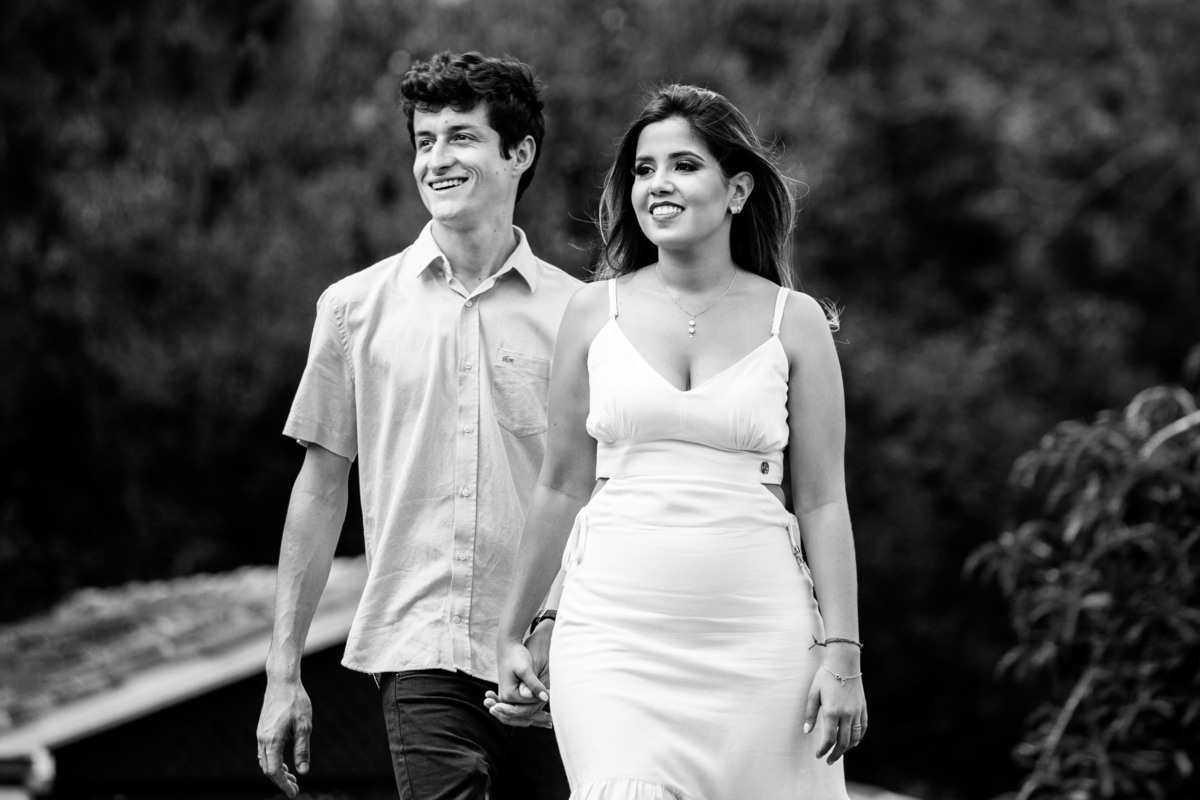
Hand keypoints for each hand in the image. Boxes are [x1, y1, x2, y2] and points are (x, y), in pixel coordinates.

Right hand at [256, 676, 312, 797]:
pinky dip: (273, 761)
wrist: (282, 681)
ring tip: (292, 776)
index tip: (293, 793)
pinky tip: (284, 762)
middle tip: (295, 788)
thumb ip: (302, 750)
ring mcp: (260, 734)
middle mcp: (262, 739)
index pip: (275, 771)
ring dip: (277, 771)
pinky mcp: (262, 729)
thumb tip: (303, 771)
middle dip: (281, 781)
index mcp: (272, 740)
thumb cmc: (296, 701)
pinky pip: (264, 752)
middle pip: (268, 769)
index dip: (284, 785)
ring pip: (265, 761)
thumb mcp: (304, 726)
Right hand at [491, 637, 550, 727]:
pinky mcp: (511, 693)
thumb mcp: (525, 669)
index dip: (540, 707)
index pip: (527, 708)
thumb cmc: (516, 655)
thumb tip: (545, 698)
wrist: (508, 646)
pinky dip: (531, 710)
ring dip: (535, 717)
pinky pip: (521, 707)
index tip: (552, 711)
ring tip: (549, 721)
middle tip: (551, 723)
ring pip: (522, 712)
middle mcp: (505, 699)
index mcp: (508, 695)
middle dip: (537, 719)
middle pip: (523, 714)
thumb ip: (533, 684)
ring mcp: (507, 697)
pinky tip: (542, 713)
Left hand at [803, 663, 866, 764]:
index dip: (823, 750)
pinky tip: (853, 742)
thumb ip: (811, 714)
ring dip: (847, 748)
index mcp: (832, 711)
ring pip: (855, 737)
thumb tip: (807, 731)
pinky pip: (863, 727)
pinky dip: (859, 737)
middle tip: (828, 761)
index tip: (818, 755)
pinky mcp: (863, 708)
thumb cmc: (825, 676)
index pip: (829, 739)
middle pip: (843, 742)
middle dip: (835, 754)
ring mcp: (857, 711)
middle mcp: (847, 714)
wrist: (844, 662)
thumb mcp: (813, 693)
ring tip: (839, 753)